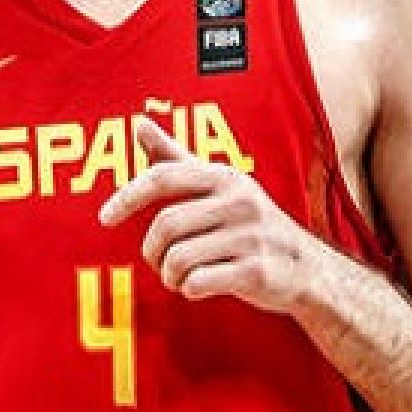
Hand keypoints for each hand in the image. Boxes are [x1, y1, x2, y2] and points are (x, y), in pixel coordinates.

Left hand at [99, 116, 321, 313]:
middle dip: (152, 251)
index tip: (104, 217)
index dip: (127, 196)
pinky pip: (199, 282)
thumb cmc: (251, 226)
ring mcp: (251, 236)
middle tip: (160, 261)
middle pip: (165, 225)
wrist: (307, 268)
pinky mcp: (257, 271)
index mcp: (225, 177)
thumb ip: (175, 158)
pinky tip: (201, 286)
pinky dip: (190, 289)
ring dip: (170, 275)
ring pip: (178, 258)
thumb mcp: (218, 186)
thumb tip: (139, 122)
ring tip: (182, 276)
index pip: (164, 177)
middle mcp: (240, 201)